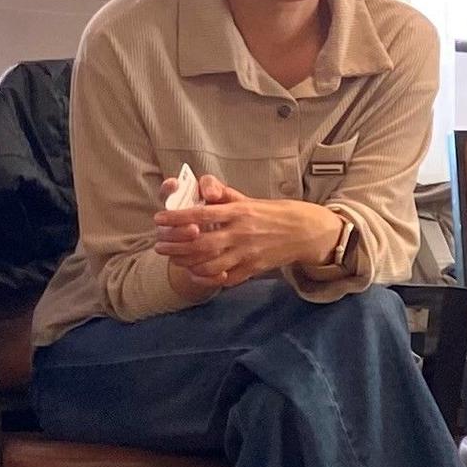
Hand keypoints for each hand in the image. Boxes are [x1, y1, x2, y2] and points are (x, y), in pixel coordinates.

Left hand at [152, 178, 339, 293]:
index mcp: (240, 212)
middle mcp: (242, 233)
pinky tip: (196, 272)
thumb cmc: (276, 213)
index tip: (159, 219)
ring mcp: (248, 253)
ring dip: (188, 263)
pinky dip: (208, 277)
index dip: (177, 218)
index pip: (201, 214)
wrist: (307, 232)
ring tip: (173, 259)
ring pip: (210, 263)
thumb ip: (224, 196)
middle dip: (175, 245)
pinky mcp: (254, 268)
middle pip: (201, 242)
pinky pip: (227, 277)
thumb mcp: (250, 200)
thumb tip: (202, 188)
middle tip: (159, 245)